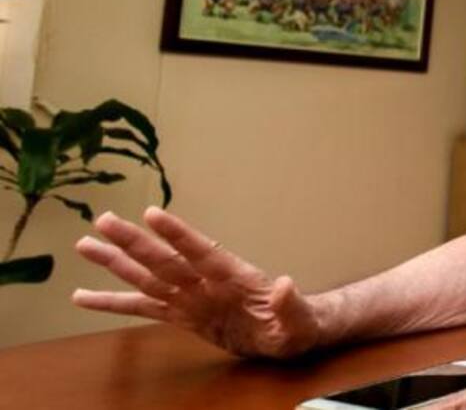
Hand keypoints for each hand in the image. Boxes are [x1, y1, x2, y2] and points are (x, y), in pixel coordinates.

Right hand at [72, 207, 320, 358]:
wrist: (290, 335)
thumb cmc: (298, 325)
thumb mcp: (300, 321)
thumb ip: (290, 305)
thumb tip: (286, 285)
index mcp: (234, 276)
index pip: (201, 251)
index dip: (178, 234)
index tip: (151, 213)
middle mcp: (206, 281)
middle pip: (165, 260)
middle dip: (135, 242)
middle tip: (103, 220)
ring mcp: (191, 297)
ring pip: (147, 277)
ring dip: (116, 262)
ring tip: (84, 245)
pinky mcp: (182, 315)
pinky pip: (142, 308)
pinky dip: (113, 302)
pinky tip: (82, 296)